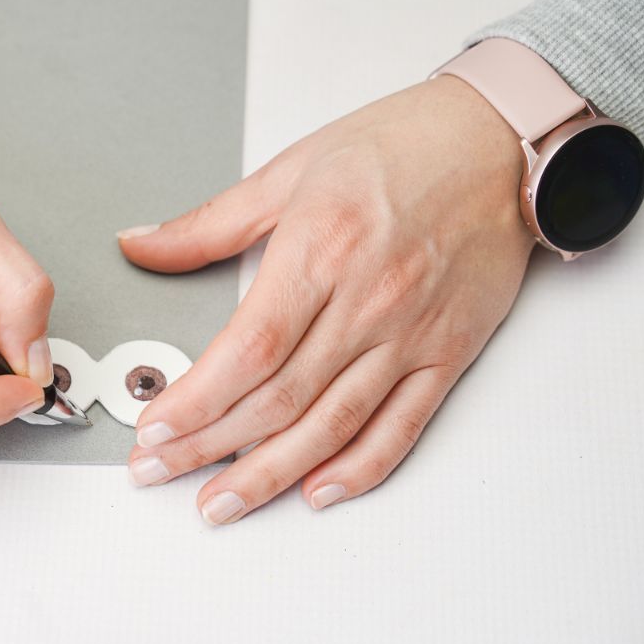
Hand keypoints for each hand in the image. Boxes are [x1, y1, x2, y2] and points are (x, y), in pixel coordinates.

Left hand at [117, 75, 534, 522]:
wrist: (501, 140)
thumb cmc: (401, 146)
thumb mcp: (290, 169)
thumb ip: (209, 223)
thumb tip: (141, 243)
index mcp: (321, 249)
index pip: (247, 351)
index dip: (196, 402)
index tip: (154, 430)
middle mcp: (367, 300)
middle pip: (277, 398)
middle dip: (207, 446)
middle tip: (158, 472)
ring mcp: (410, 334)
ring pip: (331, 425)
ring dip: (269, 474)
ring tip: (222, 503)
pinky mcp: (448, 354)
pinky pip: (401, 426)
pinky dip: (359, 467)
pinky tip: (316, 491)